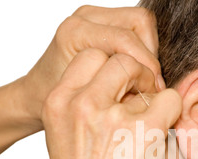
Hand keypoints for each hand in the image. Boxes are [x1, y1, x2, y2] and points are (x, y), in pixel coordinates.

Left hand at [19, 5, 163, 129]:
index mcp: (75, 32)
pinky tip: (136, 74)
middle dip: (150, 55)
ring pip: (141, 24)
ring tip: (143, 80)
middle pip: (140, 22)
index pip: (127, 38)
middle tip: (151, 84)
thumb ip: (118, 88)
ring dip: (148, 53)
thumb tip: (160, 92)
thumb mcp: (87, 101)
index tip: (153, 89)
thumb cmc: (55, 102)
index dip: (147, 64)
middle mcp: (84, 18)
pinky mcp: (102, 24)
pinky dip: (141, 52)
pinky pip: (135, 30)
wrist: (36, 96)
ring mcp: (93, 17)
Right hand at [42, 48, 180, 158]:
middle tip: (141, 96)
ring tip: (147, 119)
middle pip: (118, 57)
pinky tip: (161, 131)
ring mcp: (113, 117)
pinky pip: (170, 98)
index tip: (120, 87)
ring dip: (151, 90)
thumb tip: (124, 84)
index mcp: (58, 100)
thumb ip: (84, 102)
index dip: (110, 66)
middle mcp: (82, 103)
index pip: (91, 55)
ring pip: (144, 71)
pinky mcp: (145, 131)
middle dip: (134, 72)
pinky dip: (172, 109)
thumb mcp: (64, 132)